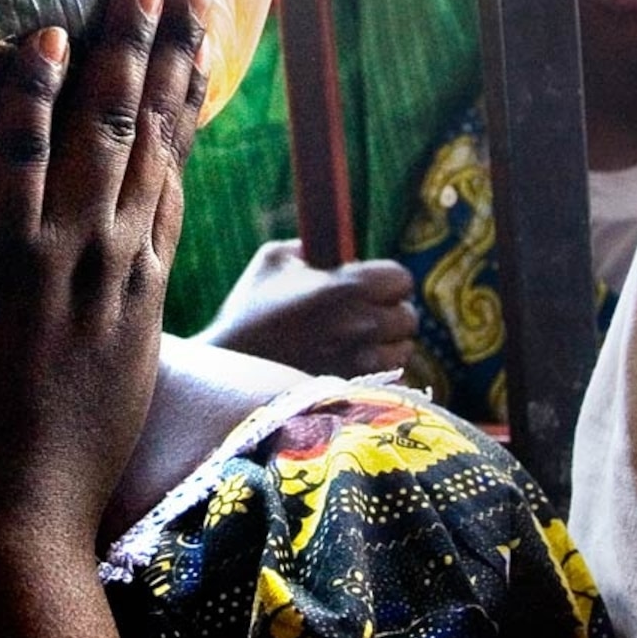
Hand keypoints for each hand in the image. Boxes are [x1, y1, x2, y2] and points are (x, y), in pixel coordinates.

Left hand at [0, 0, 207, 556]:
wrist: (2, 535)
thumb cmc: (37, 492)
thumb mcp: (98, 405)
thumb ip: (101, 346)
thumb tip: (94, 328)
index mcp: (139, 298)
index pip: (172, 178)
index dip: (187, 108)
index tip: (201, 54)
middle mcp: (116, 265)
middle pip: (152, 136)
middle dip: (167, 52)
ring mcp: (62, 257)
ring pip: (100, 127)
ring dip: (116, 47)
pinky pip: (15, 152)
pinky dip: (30, 89)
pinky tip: (42, 34)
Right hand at [201, 240, 417, 376]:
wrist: (229, 367)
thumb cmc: (249, 309)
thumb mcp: (272, 260)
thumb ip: (311, 248)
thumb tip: (334, 250)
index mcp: (346, 286)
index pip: (401, 278)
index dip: (388, 280)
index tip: (371, 286)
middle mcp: (361, 324)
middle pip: (408, 318)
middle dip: (390, 314)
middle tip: (364, 316)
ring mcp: (360, 361)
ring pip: (402, 351)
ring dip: (387, 346)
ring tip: (358, 344)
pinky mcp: (353, 389)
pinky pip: (388, 379)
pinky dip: (378, 373)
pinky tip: (350, 367)